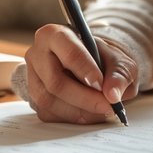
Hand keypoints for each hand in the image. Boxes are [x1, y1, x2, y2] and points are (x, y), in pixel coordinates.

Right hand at [24, 24, 138, 123]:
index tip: (101, 84)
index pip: (68, 52)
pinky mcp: (33, 98)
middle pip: (55, 82)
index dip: (85, 70)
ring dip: (79, 112)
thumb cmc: (104, 59)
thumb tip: (113, 94)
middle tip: (108, 106)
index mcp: (55, 34)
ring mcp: (32, 77)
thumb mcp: (120, 61)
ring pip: (49, 101)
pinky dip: (72, 118)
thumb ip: (120, 74)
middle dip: (84, 98)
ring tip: (101, 110)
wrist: (95, 67)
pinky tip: (89, 113)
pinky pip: (48, 114)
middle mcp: (37, 54)